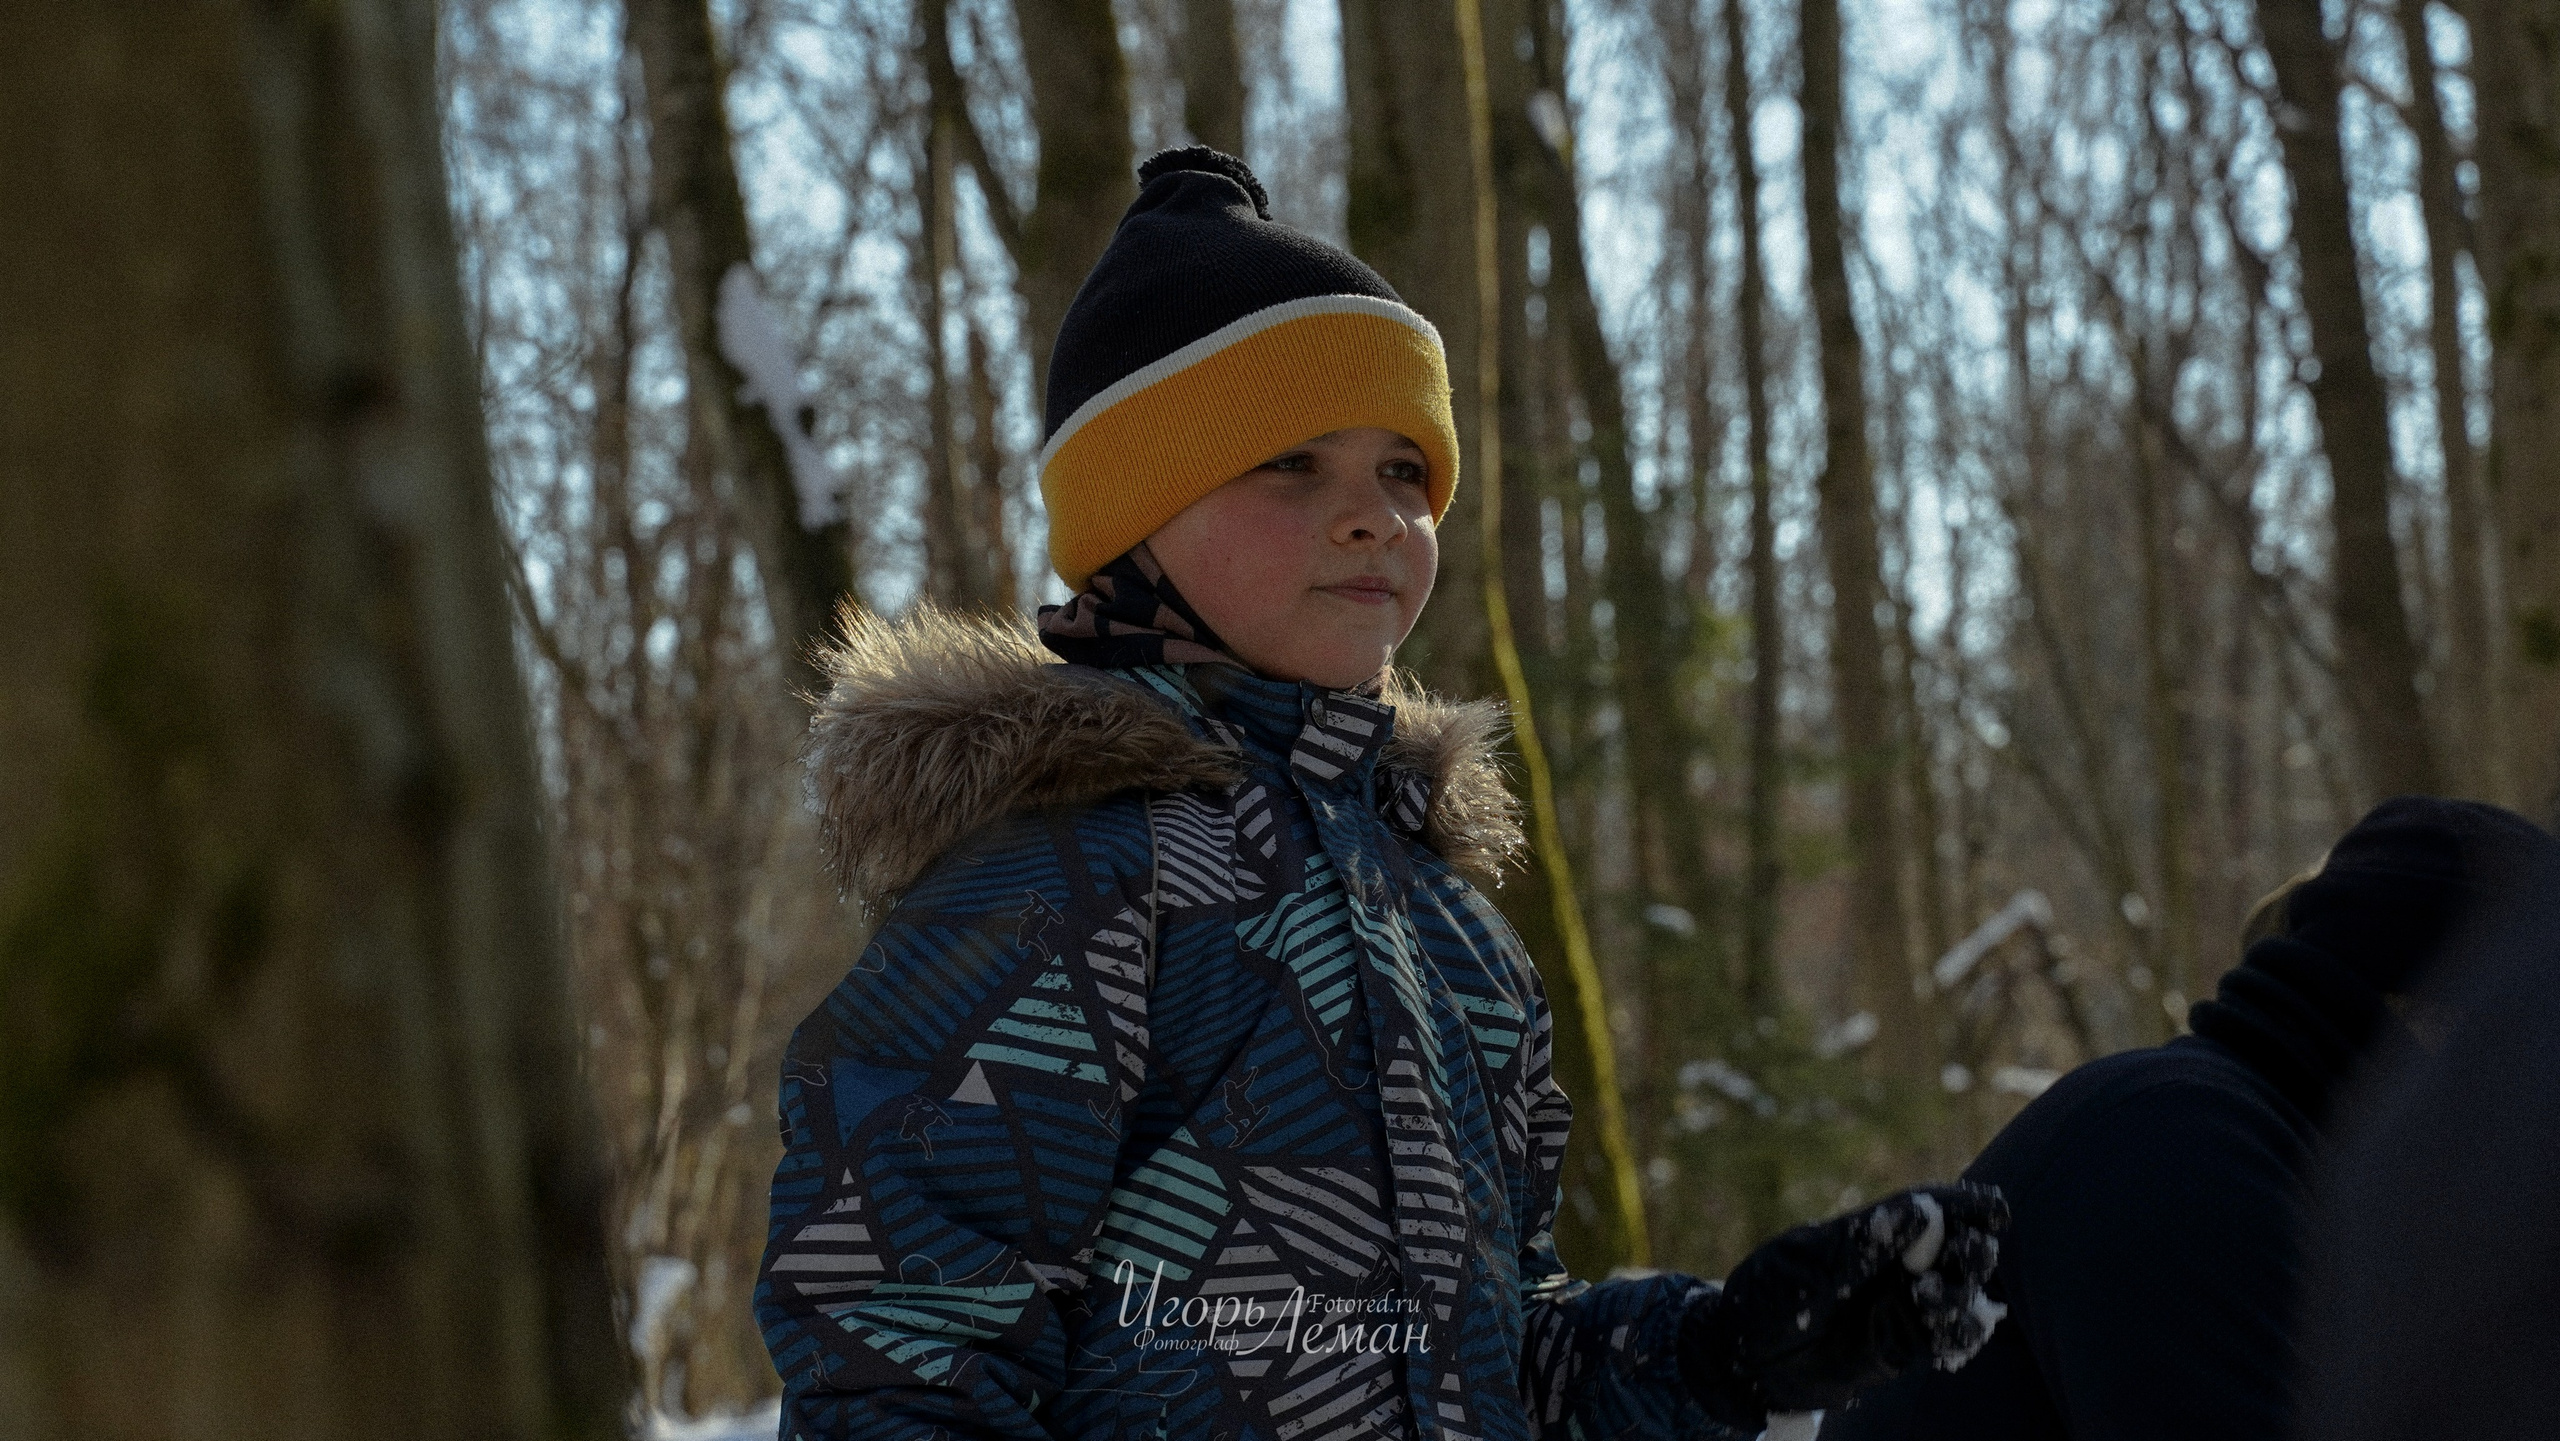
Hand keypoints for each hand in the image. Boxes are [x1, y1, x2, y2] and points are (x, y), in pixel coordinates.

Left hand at [1676, 1182, 2009, 1424]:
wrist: (1745, 1358)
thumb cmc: (1770, 1294)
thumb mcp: (1810, 1261)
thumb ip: (1864, 1242)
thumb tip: (1924, 1212)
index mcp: (1875, 1231)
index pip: (1931, 1210)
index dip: (1966, 1207)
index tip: (1992, 1210)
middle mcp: (1897, 1266)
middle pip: (1958, 1250)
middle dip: (1971, 1249)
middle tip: (1964, 1251)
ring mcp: (1903, 1306)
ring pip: (1960, 1294)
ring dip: (1961, 1292)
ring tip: (1930, 1295)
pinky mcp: (1904, 1346)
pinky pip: (1947, 1339)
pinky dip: (1958, 1332)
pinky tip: (1949, 1327)